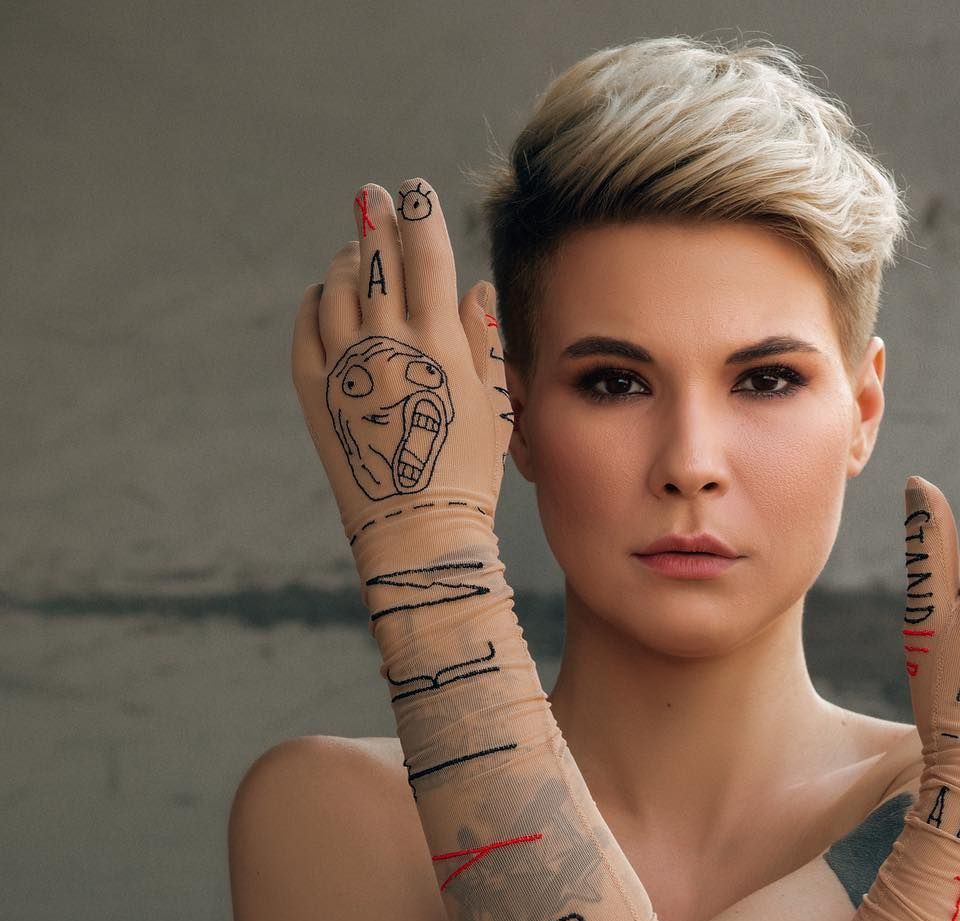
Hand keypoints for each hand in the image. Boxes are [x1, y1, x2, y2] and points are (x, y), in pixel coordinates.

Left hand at [290, 180, 511, 564]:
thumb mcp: (492, 406)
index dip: (422, 214)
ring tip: (357, 250)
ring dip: (350, 258)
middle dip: (377, 218)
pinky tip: (329, 295)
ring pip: (340, 284)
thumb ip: (483, 341)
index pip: (428, 256)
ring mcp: (346, 364)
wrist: (416, 533)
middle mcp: (389, 344)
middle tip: (374, 196)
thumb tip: (475, 289)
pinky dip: (318, 300)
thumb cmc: (468, 475)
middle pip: (379, 257)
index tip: (417, 190)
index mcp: (441, 344)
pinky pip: (308, 323)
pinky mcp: (314, 389)